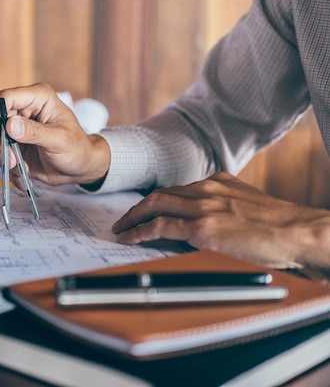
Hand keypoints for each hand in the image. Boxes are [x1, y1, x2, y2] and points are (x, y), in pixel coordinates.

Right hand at [0, 83, 109, 189]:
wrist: (80, 167)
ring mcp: (18, 128)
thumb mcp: (59, 140)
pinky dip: (8, 167)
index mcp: (38, 98)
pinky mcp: (14, 144)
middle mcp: (25, 110)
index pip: (6, 97)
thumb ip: (34, 132)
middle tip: (11, 160)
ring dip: (4, 157)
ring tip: (22, 168)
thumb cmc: (78, 148)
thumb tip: (10, 124)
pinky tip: (22, 174)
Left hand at [113, 172, 329, 273]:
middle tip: (124, 218)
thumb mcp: (248, 205)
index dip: (157, 200)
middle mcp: (207, 189)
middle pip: (160, 194)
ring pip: (154, 206)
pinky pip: (159, 227)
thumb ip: (225, 207)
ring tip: (120, 228)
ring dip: (132, 217)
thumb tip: (209, 221)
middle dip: (138, 207)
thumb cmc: (281, 227)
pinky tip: (128, 238)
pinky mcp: (202, 228)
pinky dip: (139, 231)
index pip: (177, 190)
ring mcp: (203, 207)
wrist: (300, 232)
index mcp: (218, 183)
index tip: (146, 208)